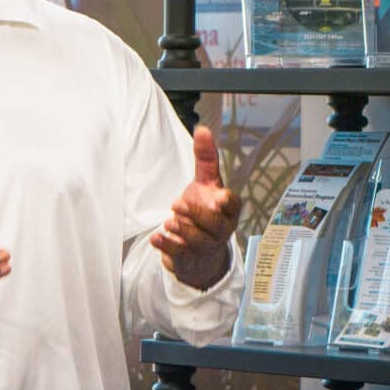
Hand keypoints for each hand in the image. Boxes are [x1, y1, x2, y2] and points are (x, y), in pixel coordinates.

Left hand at [150, 125, 240, 289]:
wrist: (196, 250)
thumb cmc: (204, 212)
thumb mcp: (205, 184)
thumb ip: (205, 159)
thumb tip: (203, 130)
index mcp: (227, 211)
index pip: (234, 206)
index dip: (228, 202)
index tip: (219, 196)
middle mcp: (221, 231)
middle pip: (215, 224)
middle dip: (197, 214)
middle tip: (177, 204)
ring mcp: (206, 247)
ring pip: (199, 241)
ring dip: (183, 230)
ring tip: (168, 221)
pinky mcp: (189, 259)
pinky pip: (181, 255)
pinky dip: (167, 246)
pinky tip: (155, 238)